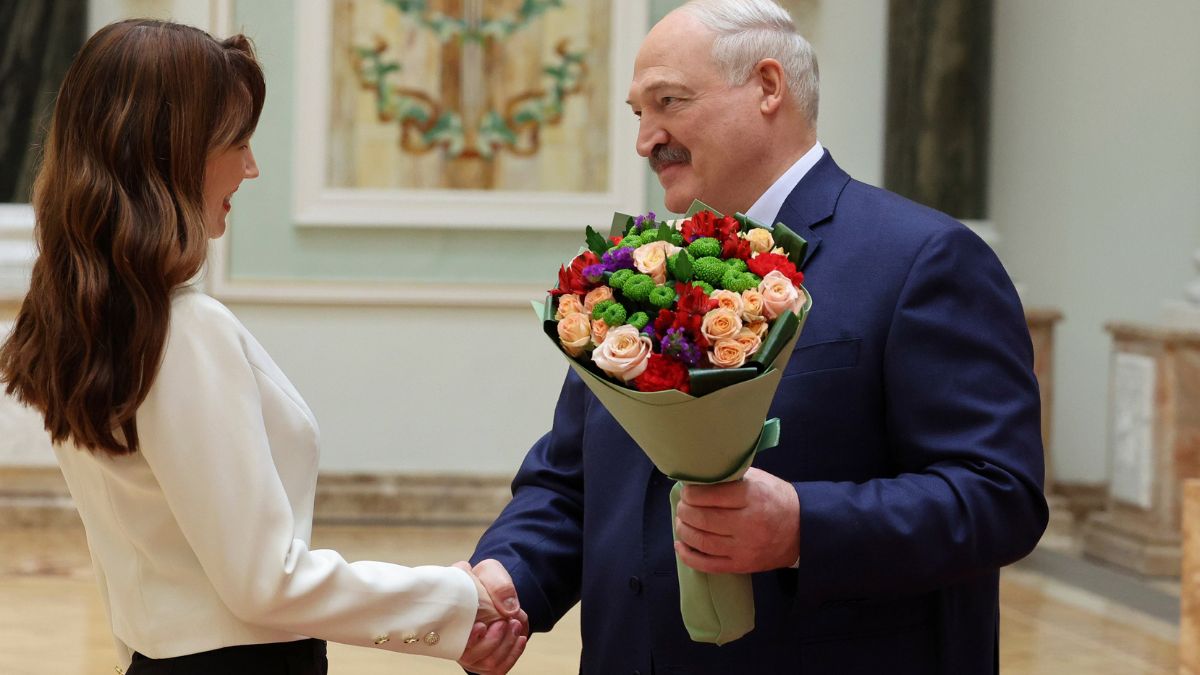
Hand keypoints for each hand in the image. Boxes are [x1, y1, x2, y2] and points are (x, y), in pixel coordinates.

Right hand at [454, 560, 527, 674]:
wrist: (495, 591)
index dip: (468, 639)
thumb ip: (498, 584)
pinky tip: (519, 638)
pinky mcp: (485, 660)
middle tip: (507, 621)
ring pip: (487, 664)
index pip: (451, 641)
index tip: (482, 626)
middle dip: (494, 641)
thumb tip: (509, 609)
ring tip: (515, 623)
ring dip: (506, 646)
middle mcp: (456, 641)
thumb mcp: (491, 571)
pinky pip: (498, 668)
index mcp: (448, 619)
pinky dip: (513, 654)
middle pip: (471, 657)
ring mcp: (470, 653)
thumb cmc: (485, 581)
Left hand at [674, 467, 800, 573]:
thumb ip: (731, 477)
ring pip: (702, 541)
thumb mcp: (759, 479)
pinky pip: (708, 565)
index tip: (687, 491)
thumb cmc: (776, 499)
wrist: (803, 530)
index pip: (710, 495)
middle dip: (684, 510)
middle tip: (682, 505)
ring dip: (683, 530)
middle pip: (702, 518)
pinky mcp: (741, 565)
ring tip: (681, 521)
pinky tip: (680, 544)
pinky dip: (688, 555)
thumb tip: (698, 477)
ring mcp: (744, 548)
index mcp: (752, 497)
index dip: (691, 493)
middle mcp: (748, 524)